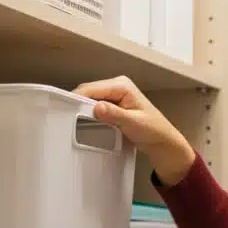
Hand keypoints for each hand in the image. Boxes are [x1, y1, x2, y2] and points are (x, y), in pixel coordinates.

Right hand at [73, 76, 196, 184]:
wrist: (162, 142)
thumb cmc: (153, 131)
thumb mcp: (133, 123)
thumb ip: (115, 115)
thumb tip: (97, 107)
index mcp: (122, 86)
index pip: (92, 88)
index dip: (77, 98)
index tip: (64, 109)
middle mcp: (117, 86)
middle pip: (88, 92)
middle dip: (78, 104)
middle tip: (66, 118)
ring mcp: (114, 96)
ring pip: (90, 100)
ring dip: (83, 110)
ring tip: (72, 122)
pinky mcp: (113, 106)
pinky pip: (95, 107)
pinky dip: (89, 115)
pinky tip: (85, 124)